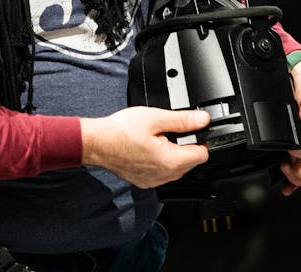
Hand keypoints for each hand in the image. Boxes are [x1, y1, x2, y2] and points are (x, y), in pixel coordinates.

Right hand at [80, 106, 209, 187]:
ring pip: (177, 169)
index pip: (202, 155)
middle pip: (191, 162)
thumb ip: (182, 120)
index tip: (192, 129)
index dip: (200, 138)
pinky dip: (161, 162)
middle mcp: (164, 176)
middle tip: (168, 130)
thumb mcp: (154, 118)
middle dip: (185, 146)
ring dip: (174, 154)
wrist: (98, 143)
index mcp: (170, 161)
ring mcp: (154, 181)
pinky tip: (149, 149)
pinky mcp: (145, 182)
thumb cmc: (120, 130)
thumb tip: (203, 120)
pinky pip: (163, 173)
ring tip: (157, 138)